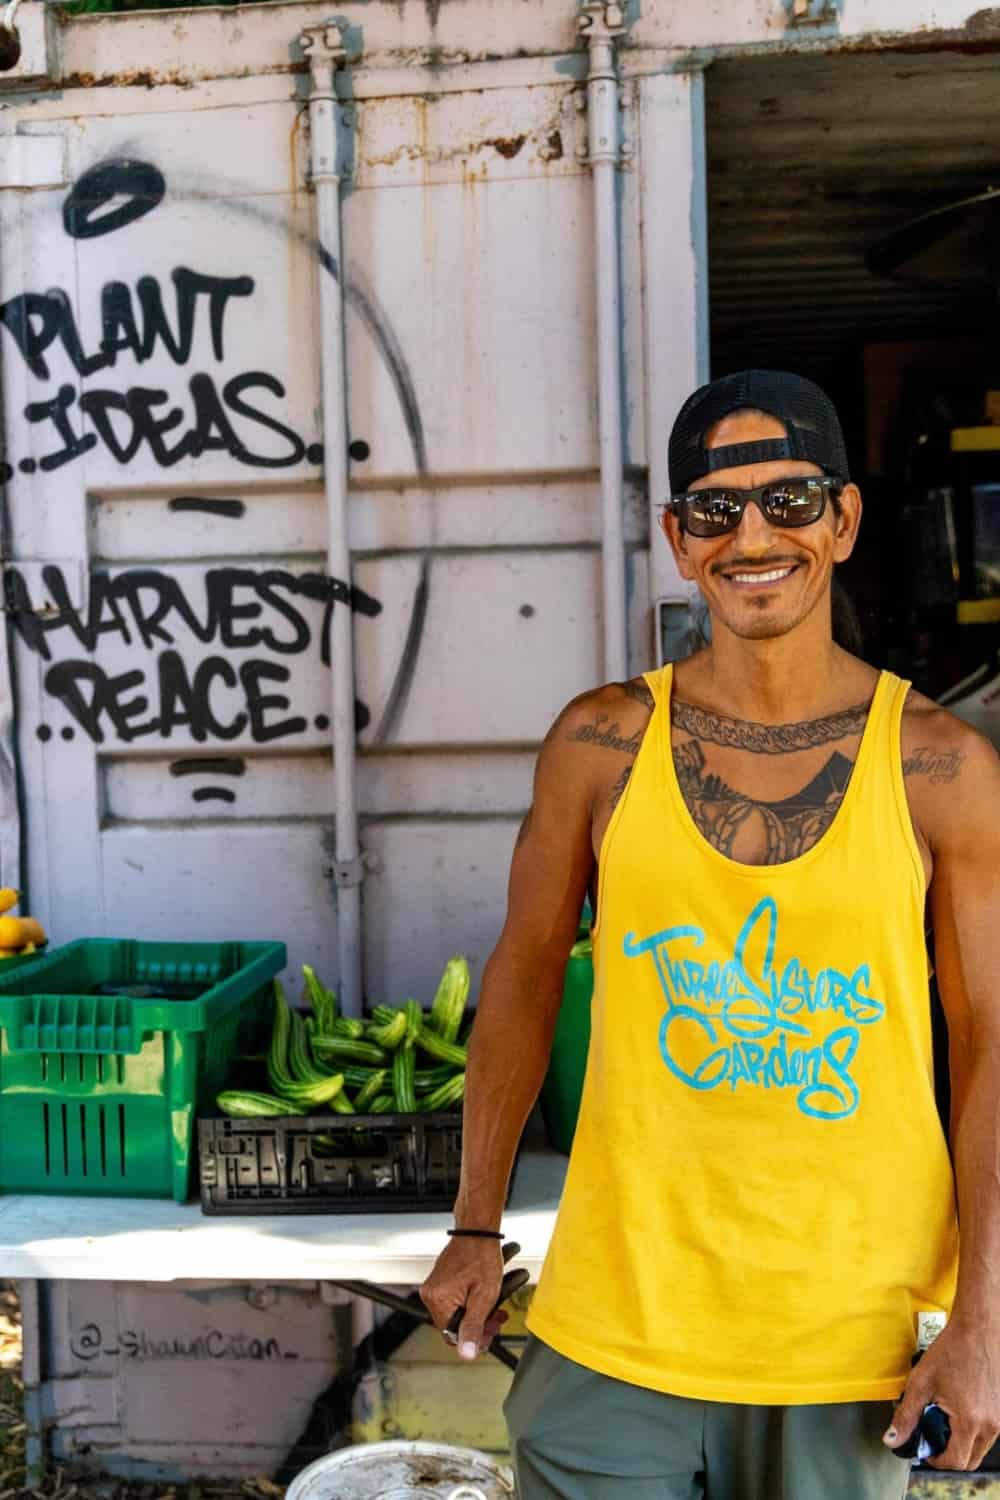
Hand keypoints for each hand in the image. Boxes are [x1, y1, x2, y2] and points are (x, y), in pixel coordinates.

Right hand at [420, 1237, 506, 1360]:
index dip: (472, 1338)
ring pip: (456, 1314)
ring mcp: (434, 1287)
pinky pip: (453, 1302)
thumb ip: (474, 1326)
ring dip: (476, 1314)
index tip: (489, 1332)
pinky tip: (483, 1298)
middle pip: (454, 1325)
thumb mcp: (484, 1296)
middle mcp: (431, 1294)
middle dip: (477, 1325)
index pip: (451, 1335)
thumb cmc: (482, 1255)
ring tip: (493, 1307)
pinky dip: (469, 1303)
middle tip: (495, 1318)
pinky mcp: (440, 1282)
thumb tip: (466, 1353)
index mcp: (438, 1299)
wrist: (478, 1231)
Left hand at [884, 1320, 999, 1469]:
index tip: (924, 1448)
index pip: (955, 1461)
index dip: (935, 1460)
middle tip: (932, 1436)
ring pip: (980, 1447)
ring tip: (944, 1416)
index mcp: (971, 1422)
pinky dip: (973, 1430)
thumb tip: (892, 1440)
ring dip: (962, 1442)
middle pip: (971, 1460)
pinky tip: (958, 1408)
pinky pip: (988, 1432)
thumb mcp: (921, 1382)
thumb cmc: (952, 1349)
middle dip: (949, 1455)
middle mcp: (991, 1425)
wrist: (979, 1328)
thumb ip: (906, 1415)